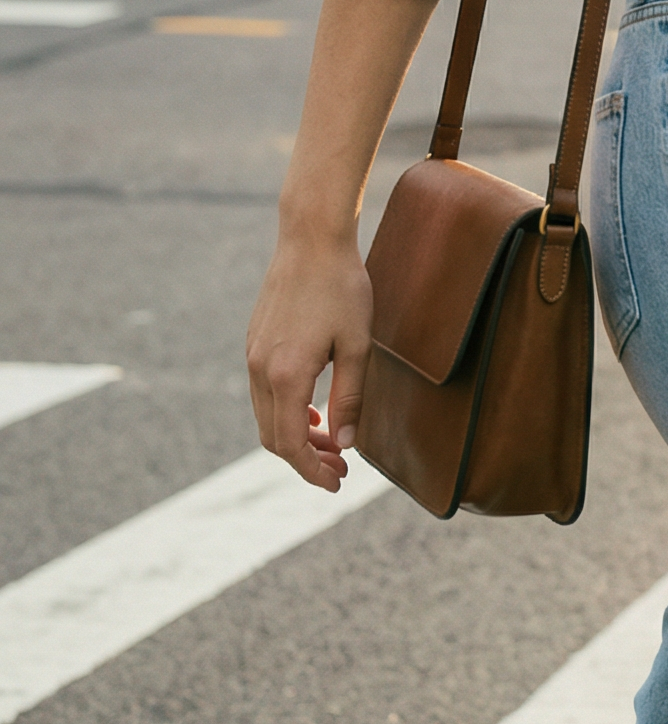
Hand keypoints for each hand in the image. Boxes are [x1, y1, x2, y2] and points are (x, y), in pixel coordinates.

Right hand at [246, 233, 372, 490]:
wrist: (311, 240)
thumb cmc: (342, 288)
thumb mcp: (358, 345)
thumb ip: (351, 398)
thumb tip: (346, 445)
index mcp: (286, 375)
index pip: (291, 444)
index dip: (312, 471)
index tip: (336, 483)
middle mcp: (260, 370)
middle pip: (274, 437)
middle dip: (306, 460)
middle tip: (340, 470)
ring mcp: (252, 356)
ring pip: (267, 417)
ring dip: (297, 436)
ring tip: (332, 444)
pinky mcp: (254, 343)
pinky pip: (264, 393)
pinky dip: (287, 412)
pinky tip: (315, 412)